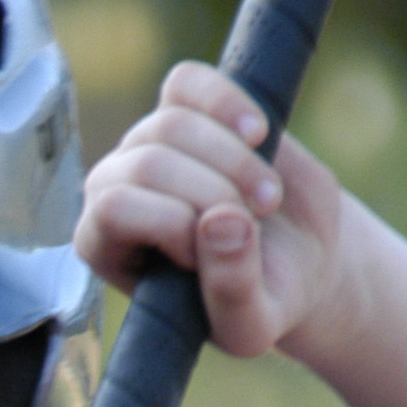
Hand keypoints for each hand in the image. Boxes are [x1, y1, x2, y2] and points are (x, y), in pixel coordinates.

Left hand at [75, 61, 346, 359]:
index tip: (215, 254)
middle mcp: (115, 190)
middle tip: (259, 220)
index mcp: (107, 247)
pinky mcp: (184, 108)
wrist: (299, 260)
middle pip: (147, 164)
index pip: (115, 209)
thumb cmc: (262, 301)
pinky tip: (260, 134)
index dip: (174, 224)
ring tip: (268, 198)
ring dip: (235, 159)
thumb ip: (231, 291)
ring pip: (172, 123)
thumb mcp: (252, 324)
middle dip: (216, 191)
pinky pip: (187, 83)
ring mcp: (146, 144)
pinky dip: (228, 102)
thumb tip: (220, 222)